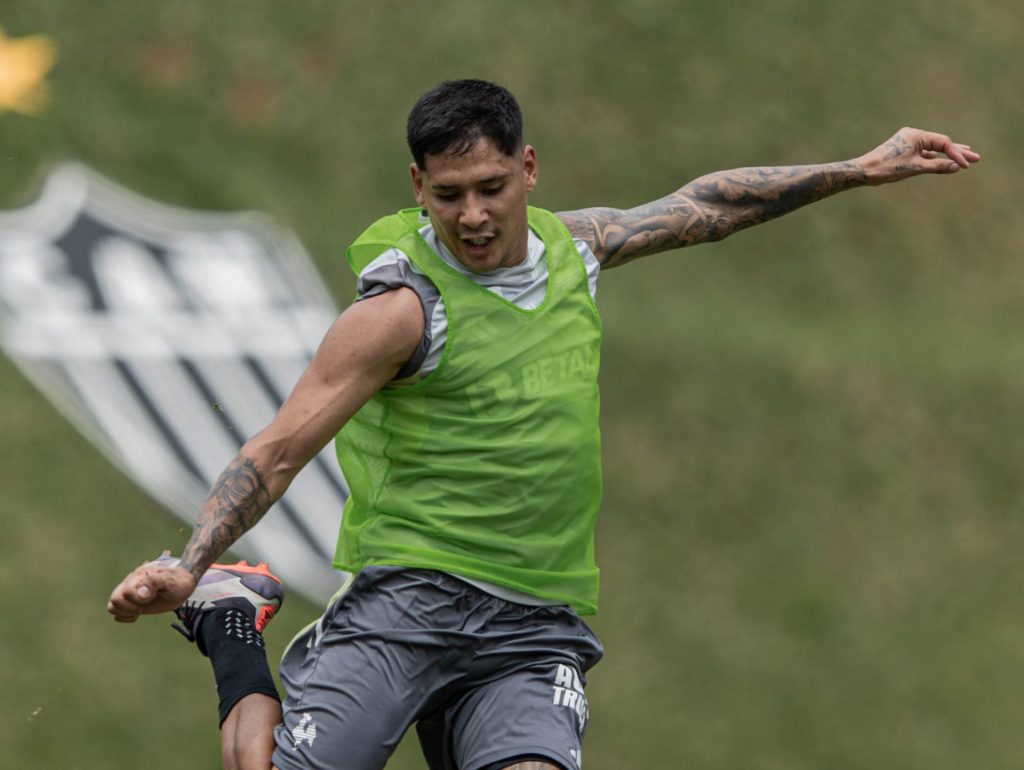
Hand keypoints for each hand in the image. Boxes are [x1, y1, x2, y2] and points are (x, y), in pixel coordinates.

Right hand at [106, 552, 196, 622]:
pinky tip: (139, 612)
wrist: (183, 584)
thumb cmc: (178, 581)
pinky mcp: (132, 604)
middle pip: (114, 600)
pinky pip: (117, 614)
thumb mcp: (169, 581)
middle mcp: (129, 585)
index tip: (151, 597)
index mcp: (137, 577)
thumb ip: (154, 583)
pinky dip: (126, 617)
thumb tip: (140, 594)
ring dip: (126, 612)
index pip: (124, 592)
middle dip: (130, 607)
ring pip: (112, 607)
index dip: (136, 599)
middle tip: (145, 605)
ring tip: (141, 609)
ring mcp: (129, 595)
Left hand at [858, 127, 979, 184]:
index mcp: (916, 135)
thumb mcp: (915, 168)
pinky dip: (935, 158)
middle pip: (941, 144)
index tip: (965, 165)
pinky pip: (924, 154)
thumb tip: (957, 167)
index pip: (943, 143)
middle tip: (976, 159)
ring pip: (933, 149)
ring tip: (966, 158)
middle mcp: (913, 135)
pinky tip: (946, 161)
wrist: (863, 171)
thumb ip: (937, 167)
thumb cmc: (886, 168)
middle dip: (958, 152)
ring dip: (948, 155)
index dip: (956, 154)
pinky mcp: (904, 151)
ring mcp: (909, 143)